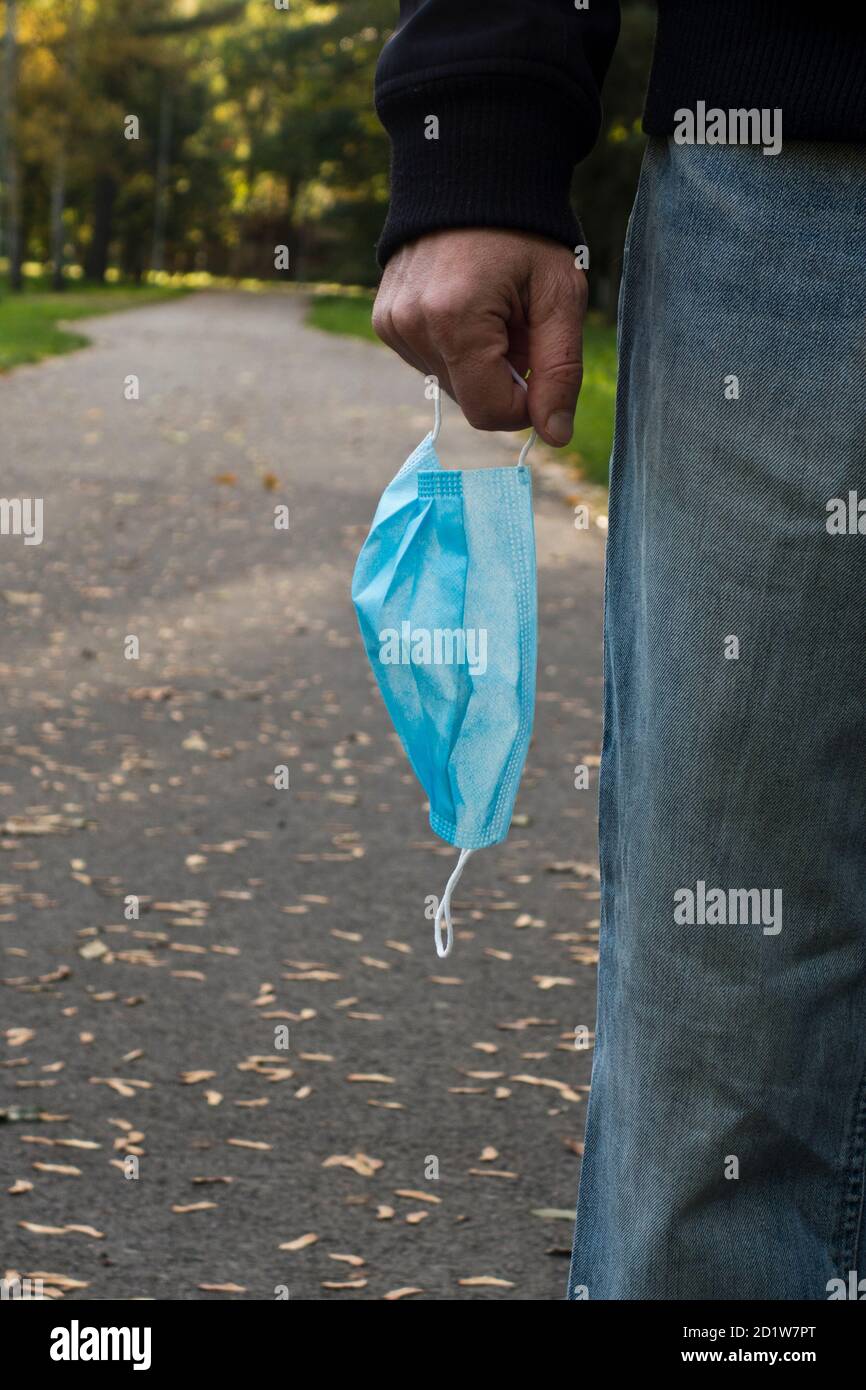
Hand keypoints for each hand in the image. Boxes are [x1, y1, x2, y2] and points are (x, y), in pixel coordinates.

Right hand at [373, 228, 585, 446]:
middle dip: (503, 377)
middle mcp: (412, 325)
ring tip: (492, 308)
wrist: (473, 173)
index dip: (525, 404)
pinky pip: (430, 363)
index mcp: (454, 320)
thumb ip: (561, 369)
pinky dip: (456, 349)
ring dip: (480, 363)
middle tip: (519, 324)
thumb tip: (555, 436)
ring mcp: (392, 323)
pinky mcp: (384, 320)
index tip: (541, 366)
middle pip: (469, 401)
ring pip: (450, 385)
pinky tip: (466, 305)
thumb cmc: (527, 233)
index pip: (489, 412)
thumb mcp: (561, 295)